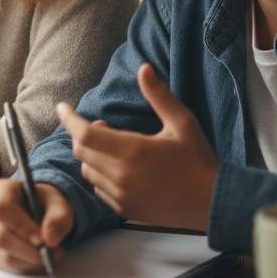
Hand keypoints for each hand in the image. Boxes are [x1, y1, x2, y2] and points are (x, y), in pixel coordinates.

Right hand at [0, 179, 72, 273]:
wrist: (35, 209)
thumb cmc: (43, 203)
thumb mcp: (58, 204)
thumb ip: (58, 218)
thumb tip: (50, 239)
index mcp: (0, 190)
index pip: (2, 209)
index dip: (21, 227)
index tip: (43, 240)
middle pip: (0, 236)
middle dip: (29, 250)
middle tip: (52, 253)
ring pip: (2, 254)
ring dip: (29, 261)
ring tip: (50, 257)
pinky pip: (3, 264)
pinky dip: (24, 266)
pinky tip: (38, 261)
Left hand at [57, 62, 216, 231]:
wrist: (213, 203)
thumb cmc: (198, 160)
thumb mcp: (182, 122)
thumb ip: (159, 96)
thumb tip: (143, 68)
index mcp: (133, 151)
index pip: (84, 134)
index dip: (69, 119)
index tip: (62, 107)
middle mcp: (121, 175)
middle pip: (81, 152)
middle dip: (82, 135)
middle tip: (100, 125)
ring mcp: (121, 195)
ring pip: (87, 171)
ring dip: (91, 156)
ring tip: (113, 146)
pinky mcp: (125, 209)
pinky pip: (99, 189)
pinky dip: (100, 175)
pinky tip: (119, 168)